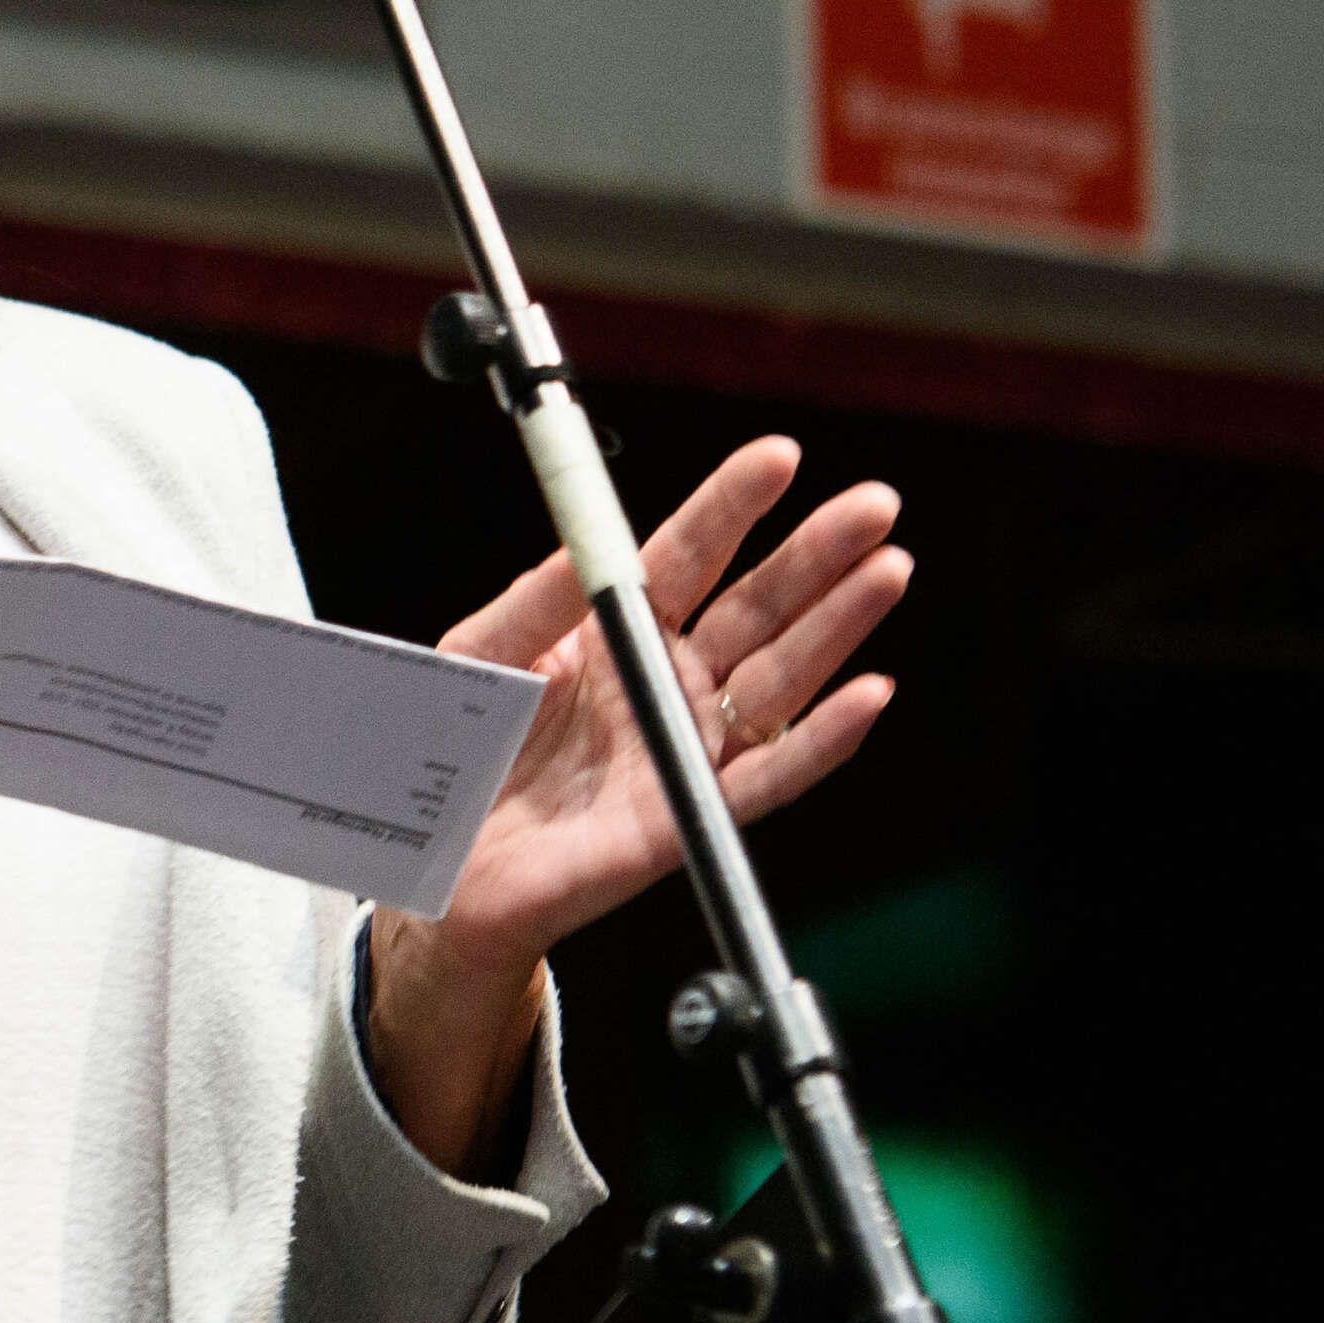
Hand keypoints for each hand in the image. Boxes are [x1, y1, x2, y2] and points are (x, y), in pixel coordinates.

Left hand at [366, 437, 906, 1171]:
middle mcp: (661, 682)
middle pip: (754, 607)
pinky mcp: (687, 818)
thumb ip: (536, 603)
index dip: (733, 507)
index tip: (781, 457)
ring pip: (778, 679)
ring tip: (887, 570)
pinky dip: (823, 741)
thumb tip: (587, 547)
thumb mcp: (480, 658)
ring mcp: (681, 748)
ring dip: (837, 627)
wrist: (435, 865)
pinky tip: (869, 694)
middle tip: (875, 505)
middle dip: (816, 556)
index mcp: (610, 632)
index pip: (686, 555)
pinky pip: (768, 779)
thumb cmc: (456, 754)